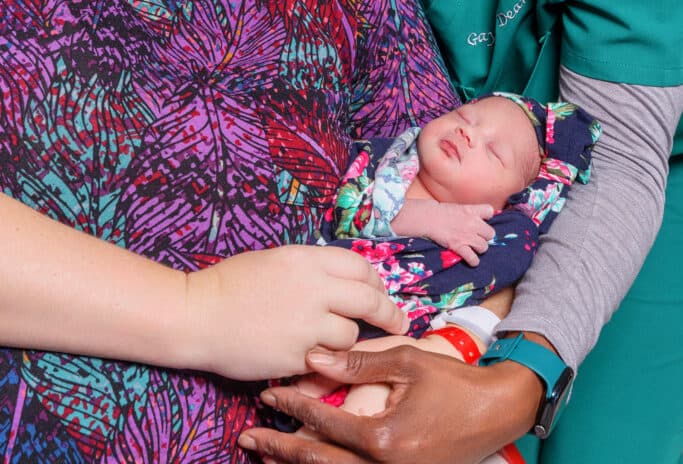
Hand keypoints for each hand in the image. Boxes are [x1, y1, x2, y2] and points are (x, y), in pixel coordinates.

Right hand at [181, 245, 407, 379]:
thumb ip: (312, 270)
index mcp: (307, 259)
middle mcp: (313, 288)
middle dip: (390, 313)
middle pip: (369, 300)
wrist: (198, 315)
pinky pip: (326, 360)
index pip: (360, 267)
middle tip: (399, 322)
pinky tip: (311, 354)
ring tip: (332, 339)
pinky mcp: (297, 357)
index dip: (375, 281)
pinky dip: (323, 358)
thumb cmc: (233, 284)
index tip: (381, 292)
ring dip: (347, 338)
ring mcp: (307, 324)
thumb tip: (345, 281)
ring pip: (350, 334)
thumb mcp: (277, 260)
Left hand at [239, 344, 543, 463]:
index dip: (293, 407)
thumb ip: (359, 361)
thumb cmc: (453, 383)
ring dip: (297, 463)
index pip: (323, 425)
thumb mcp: (407, 362)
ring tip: (266, 452)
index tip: (268, 394)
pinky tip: (310, 457)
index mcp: (383, 439)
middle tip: (248, 439)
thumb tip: (315, 355)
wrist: (498, 412)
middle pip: (318, 463)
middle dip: (280, 450)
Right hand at [393, 200, 494, 264]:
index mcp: (471, 210)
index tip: (482, 220)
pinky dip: (473, 261)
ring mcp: (467, 236)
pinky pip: (473, 259)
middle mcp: (472, 223)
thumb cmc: (440, 212)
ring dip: (479, 248)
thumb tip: (476, 219)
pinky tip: (470, 259)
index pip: (490, 211)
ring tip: (472, 247)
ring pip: (484, 247)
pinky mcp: (459, 247)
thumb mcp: (458, 208)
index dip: (487, 217)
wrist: (428, 218)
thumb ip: (469, 213)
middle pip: (490, 233)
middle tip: (476, 237)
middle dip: (484, 236)